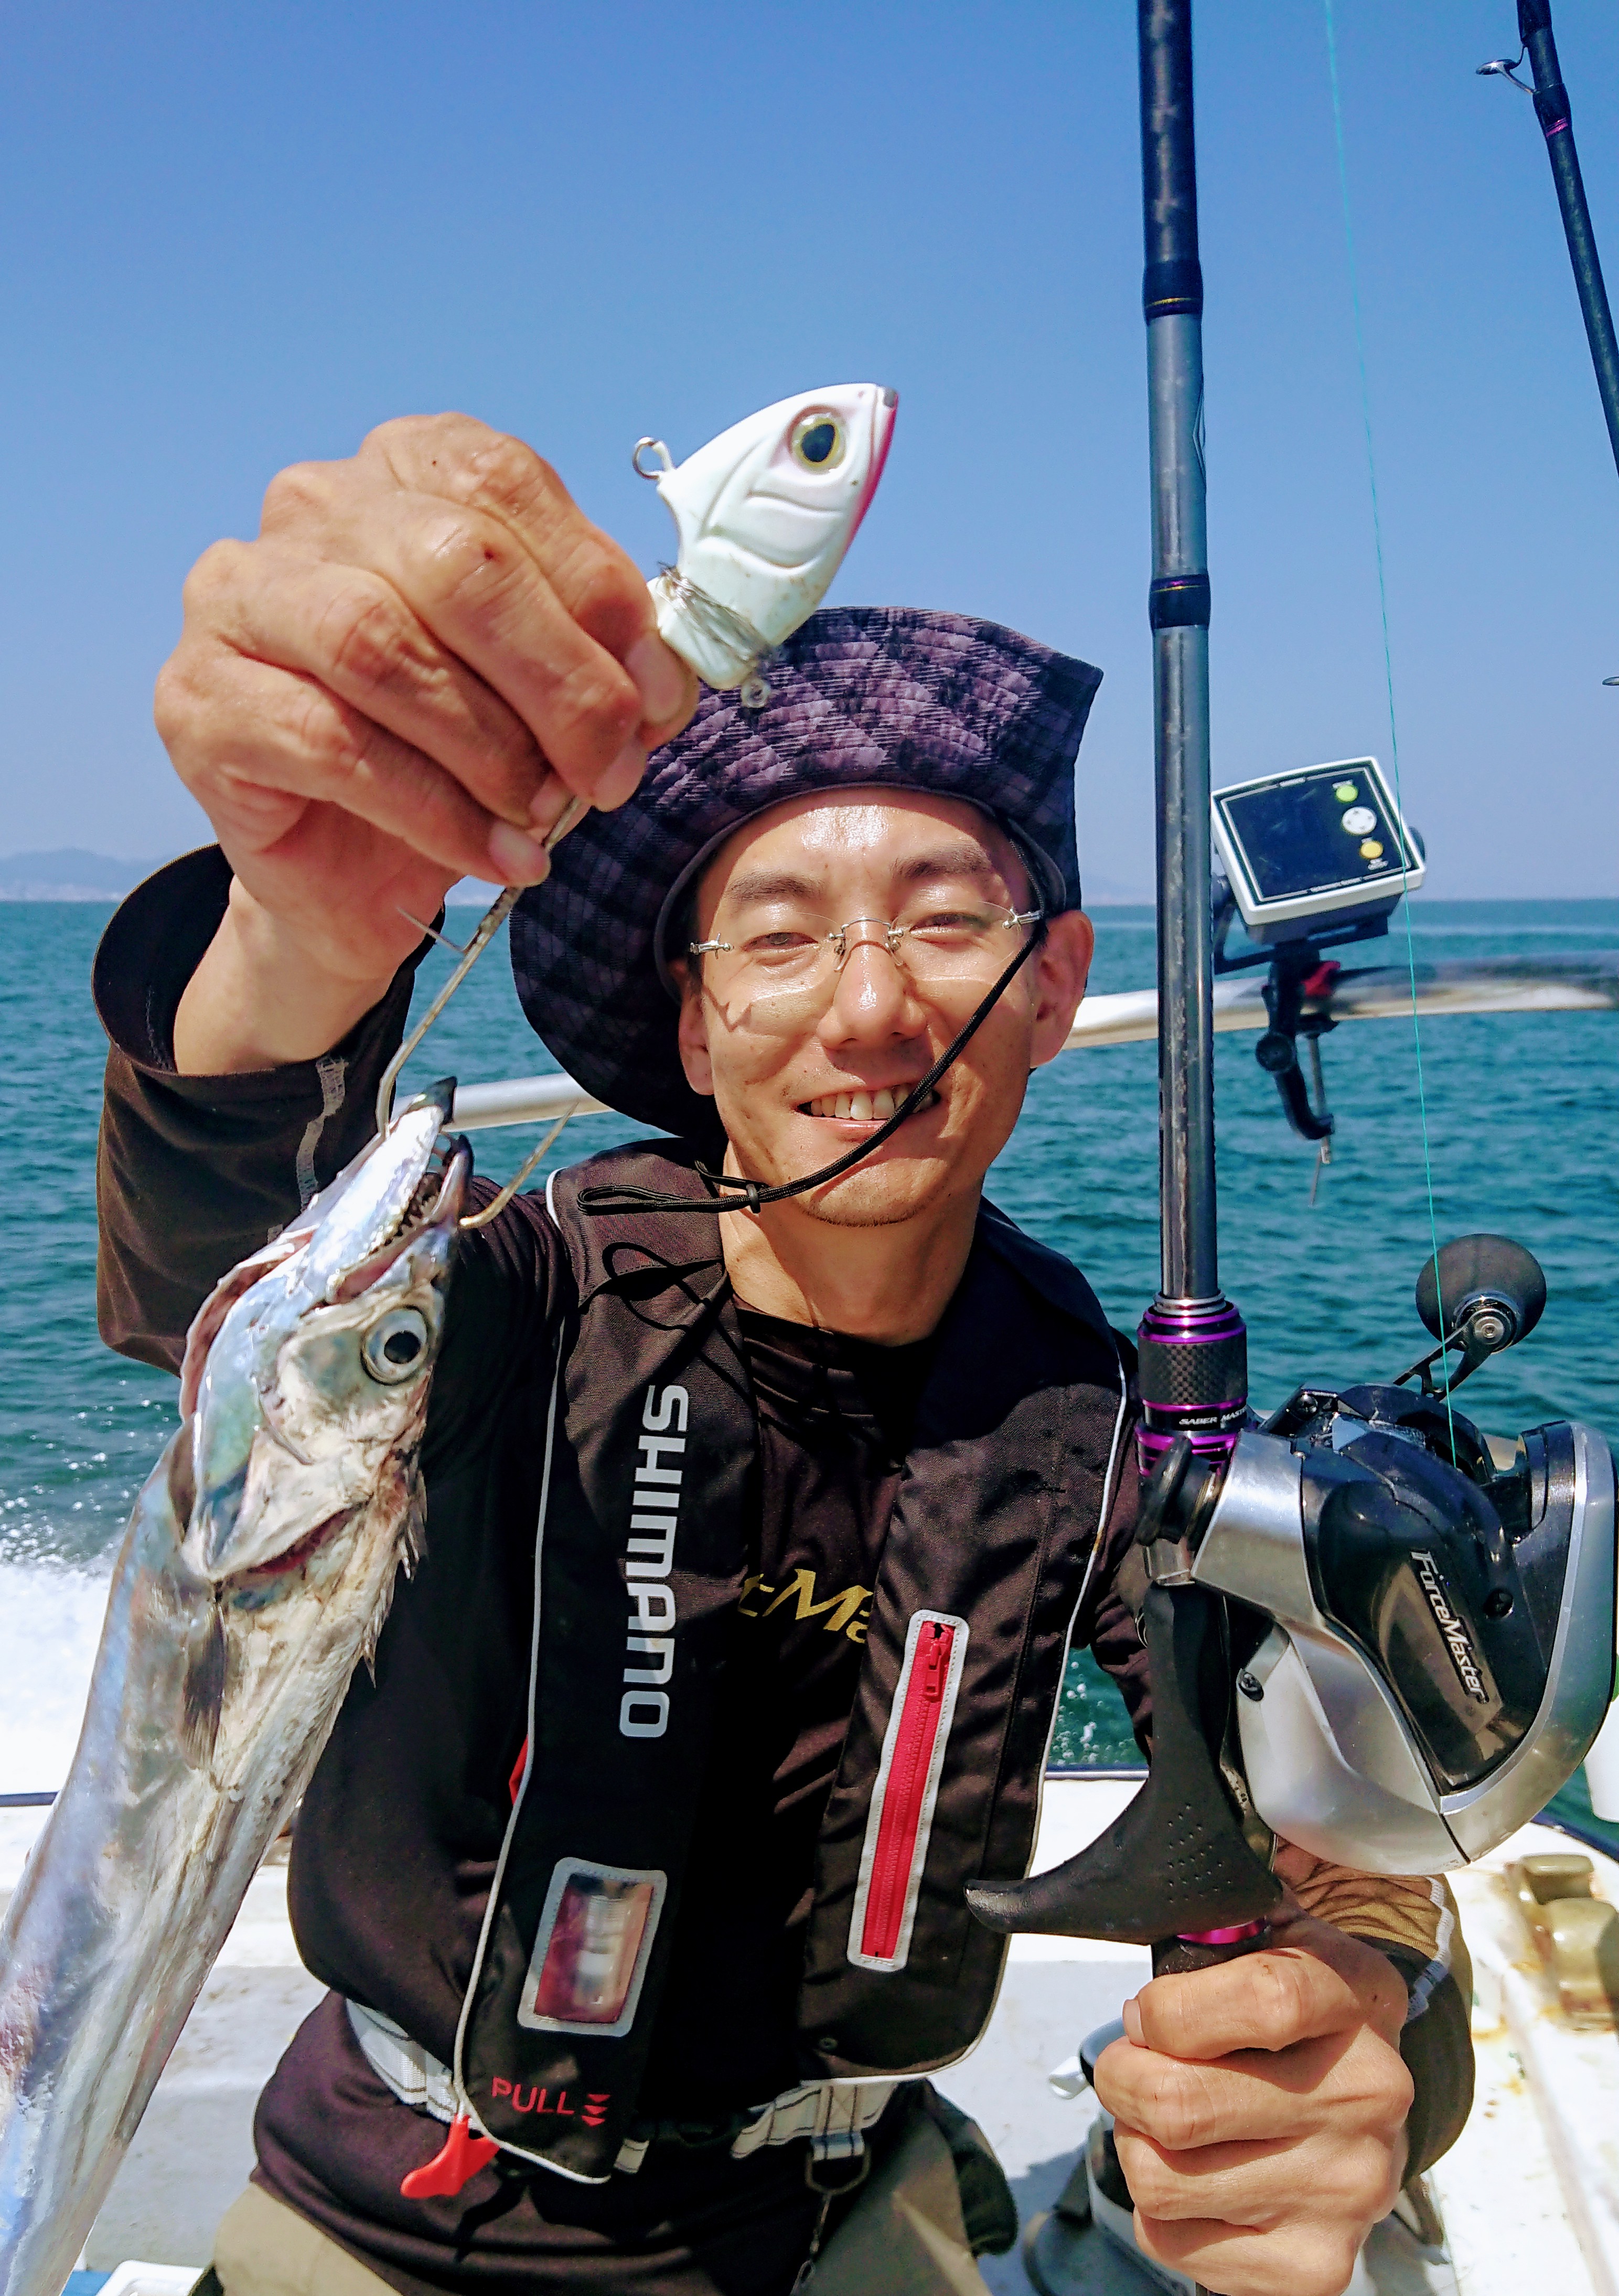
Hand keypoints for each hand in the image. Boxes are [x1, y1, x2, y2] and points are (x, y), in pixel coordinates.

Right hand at [157, 413, 697, 1067]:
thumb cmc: (457, 759)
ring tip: (544, 814)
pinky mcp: (198, 699)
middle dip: (558, 681)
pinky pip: (332, 745)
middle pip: (451, 564)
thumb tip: (658, 683)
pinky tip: (495, 854)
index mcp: (403, 470)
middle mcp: (307, 508)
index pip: (507, 489)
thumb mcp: (548, 691)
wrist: (353, 875)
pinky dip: (435, 810)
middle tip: (610, 773)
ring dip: (491, 747)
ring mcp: (237, 597)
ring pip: (381, 645)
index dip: (599, 597)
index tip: (657, 702)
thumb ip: (600, 658)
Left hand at [1092, 1914, 1412, 2295]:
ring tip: (1169, 2124)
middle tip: (1133, 2067)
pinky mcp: (1315, 2265)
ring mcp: (1346, 2191)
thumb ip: (1221, 1926)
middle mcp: (1366, 2099)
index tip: (1146, 2013)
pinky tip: (1200, 2179)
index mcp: (1357, 2000)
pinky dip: (1162, 2214)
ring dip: (1136, 2145)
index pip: (1261, 2000)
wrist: (1367, 2110)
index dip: (1169, 2009)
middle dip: (1122, 2078)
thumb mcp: (1279, 1940)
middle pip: (1179, 2104)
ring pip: (1159, 2180)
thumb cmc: (1300, 2022)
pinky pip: (1172, 2242)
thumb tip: (1149, 1914)